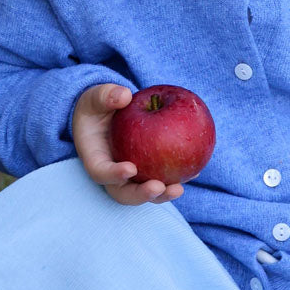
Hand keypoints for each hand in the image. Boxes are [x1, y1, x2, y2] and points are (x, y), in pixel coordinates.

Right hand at [71, 84, 184, 204]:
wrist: (108, 113)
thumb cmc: (99, 105)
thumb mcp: (96, 96)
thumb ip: (107, 95)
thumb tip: (124, 95)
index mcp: (95, 157)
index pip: (100, 171)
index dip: (114, 174)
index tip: (131, 168)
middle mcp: (111, 172)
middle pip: (124, 192)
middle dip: (142, 194)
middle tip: (158, 187)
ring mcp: (130, 175)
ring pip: (144, 191)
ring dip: (162, 194)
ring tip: (178, 188)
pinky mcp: (147, 170)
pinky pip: (161, 178)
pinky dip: (176, 177)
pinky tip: (193, 172)